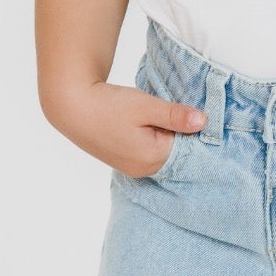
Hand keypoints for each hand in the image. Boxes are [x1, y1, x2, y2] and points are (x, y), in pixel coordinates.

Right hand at [56, 78, 206, 176]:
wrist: (71, 106)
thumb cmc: (108, 106)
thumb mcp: (146, 106)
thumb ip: (175, 115)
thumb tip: (204, 122)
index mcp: (153, 159)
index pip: (188, 146)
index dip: (190, 127)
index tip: (188, 109)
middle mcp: (144, 170)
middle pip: (175, 151)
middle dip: (177, 131)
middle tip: (168, 108)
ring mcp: (132, 167)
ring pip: (161, 150)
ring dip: (163, 133)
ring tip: (152, 113)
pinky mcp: (123, 160)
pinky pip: (148, 150)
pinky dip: (151, 136)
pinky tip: (143, 121)